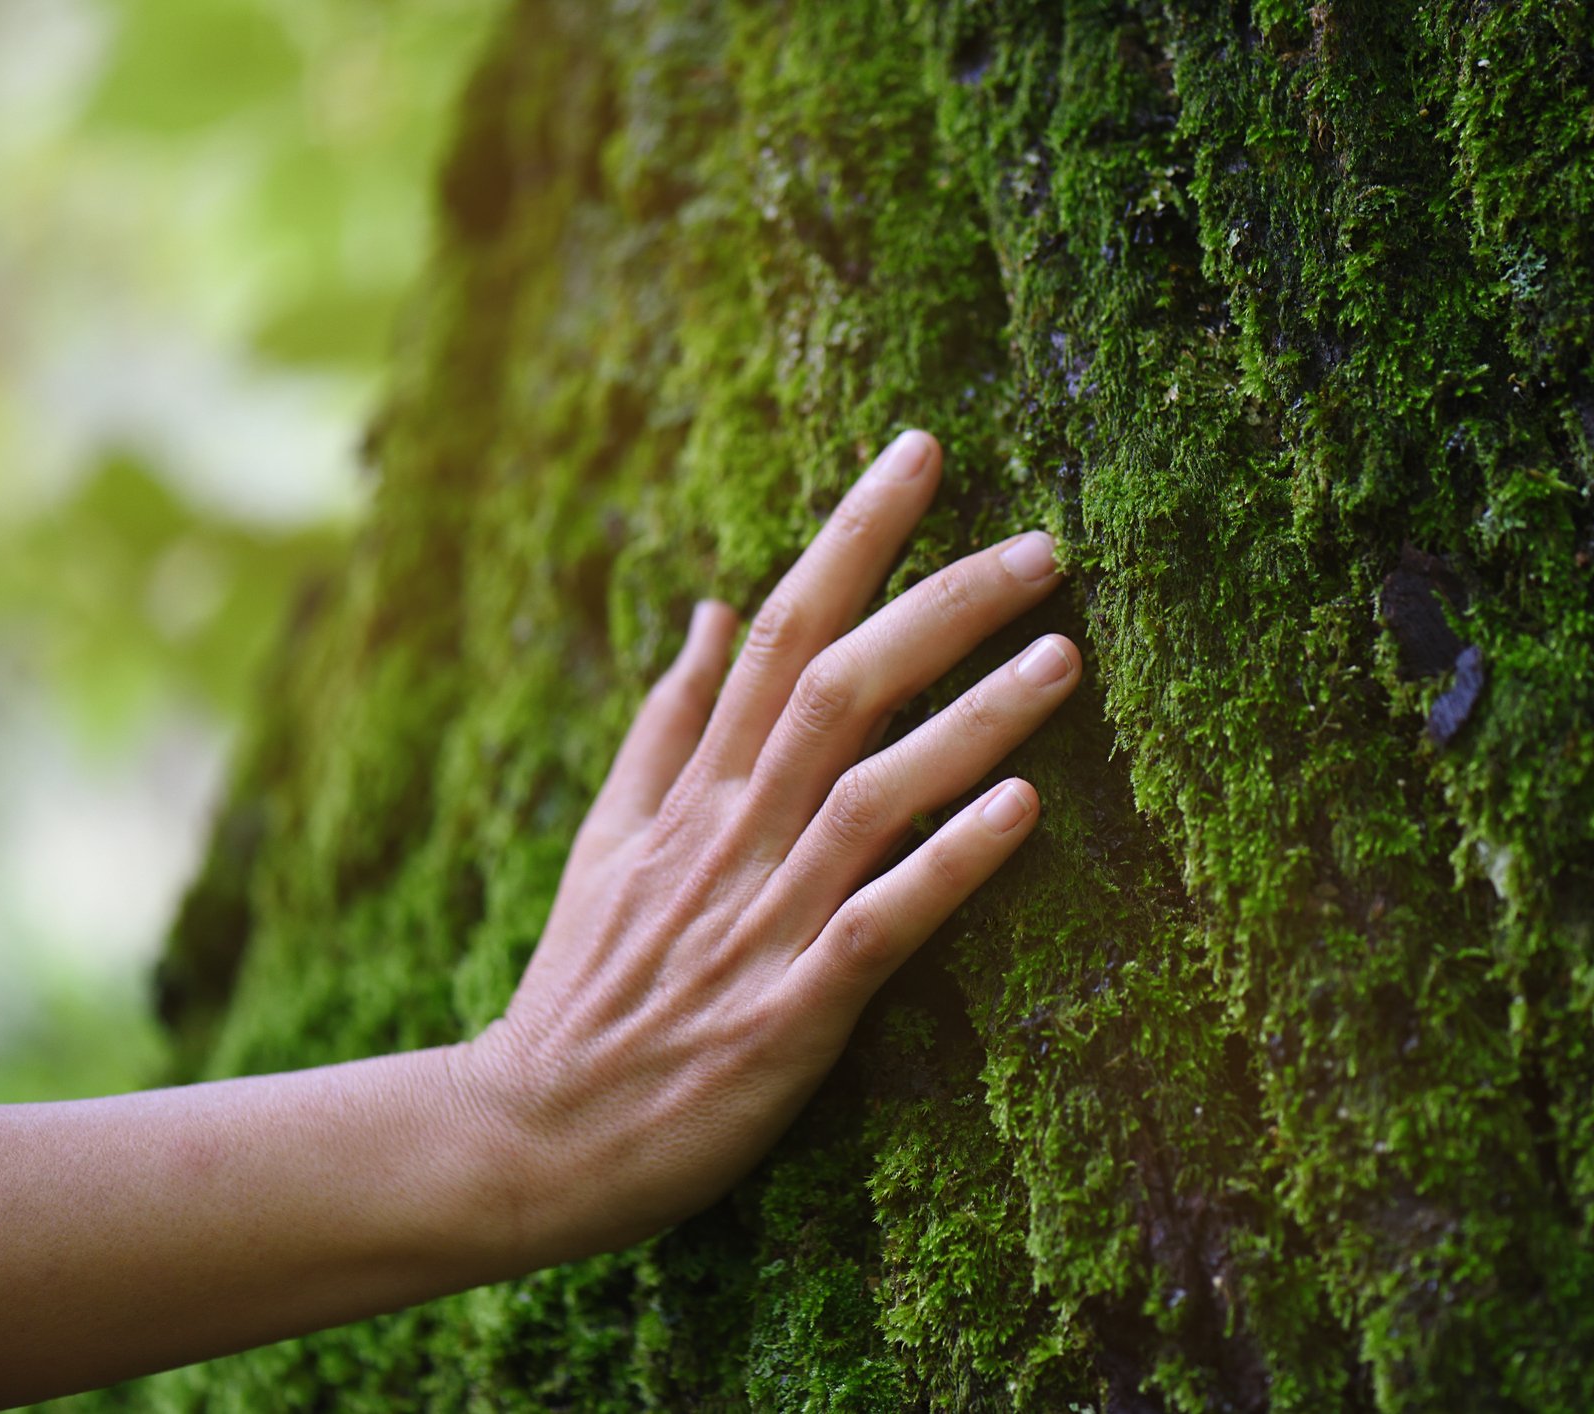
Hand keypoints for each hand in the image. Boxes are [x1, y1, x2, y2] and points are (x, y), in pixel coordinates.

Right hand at [458, 429, 1076, 1265]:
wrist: (530, 1137)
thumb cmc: (588, 987)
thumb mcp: (608, 838)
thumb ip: (667, 724)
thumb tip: (709, 608)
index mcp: (695, 789)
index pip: (780, 628)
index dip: (854, 536)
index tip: (924, 453)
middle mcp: (730, 835)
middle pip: (838, 687)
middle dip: (940, 605)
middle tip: (1043, 546)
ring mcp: (759, 922)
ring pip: (870, 793)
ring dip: (970, 721)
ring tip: (1063, 656)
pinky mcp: (788, 1015)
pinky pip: (877, 925)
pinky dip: (947, 865)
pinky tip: (1023, 811)